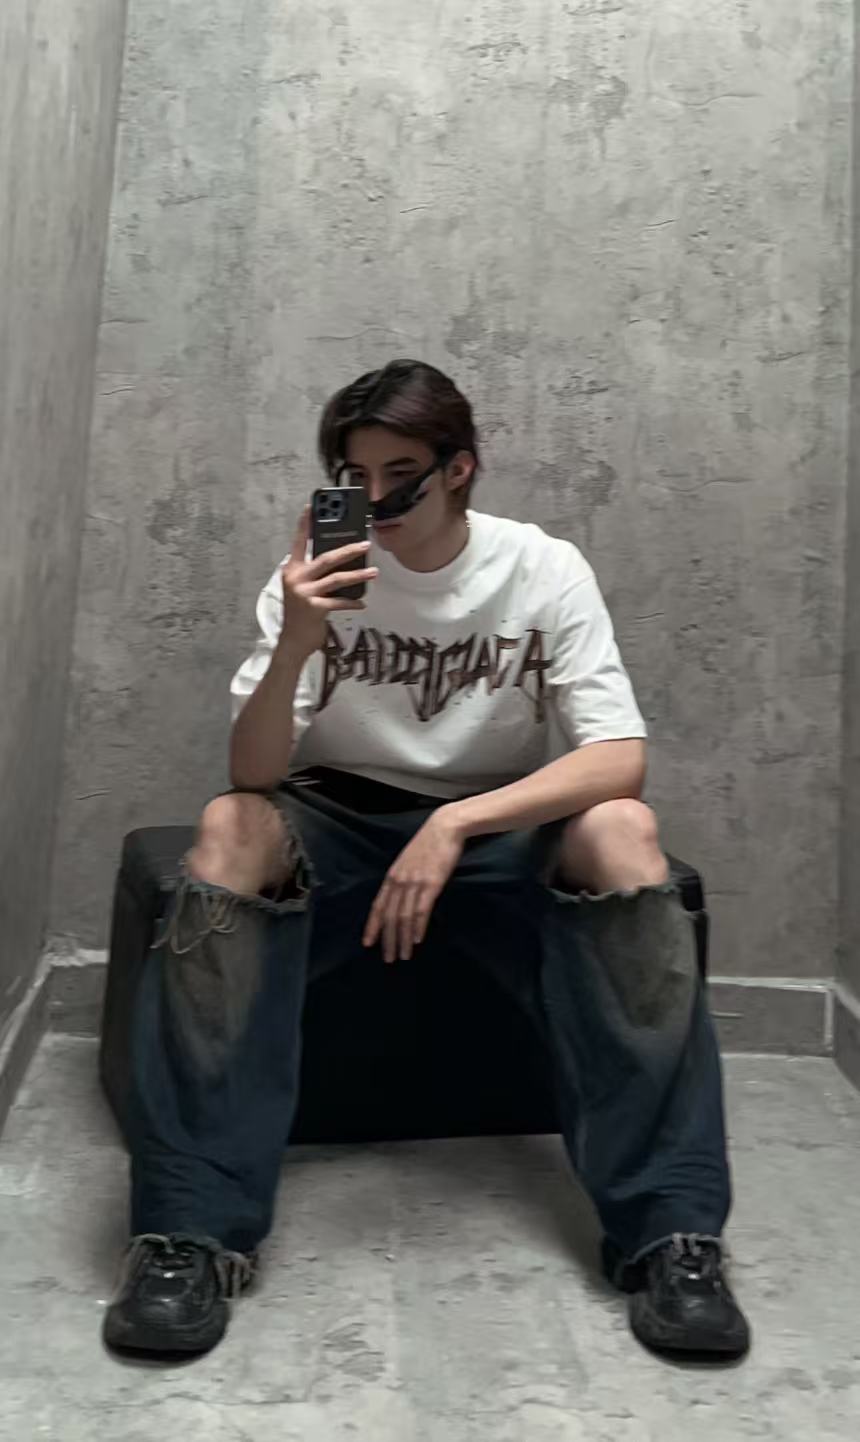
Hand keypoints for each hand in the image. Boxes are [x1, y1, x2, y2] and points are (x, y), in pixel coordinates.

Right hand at [278, 507, 377, 660]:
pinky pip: (339, 602)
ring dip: (358, 575)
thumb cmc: (301, 612)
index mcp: (292, 570)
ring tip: (373, 572)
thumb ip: (315, 574)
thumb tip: (341, 559)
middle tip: (365, 543)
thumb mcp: (302, 588)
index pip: (299, 542)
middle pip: (326, 558)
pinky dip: (352, 602)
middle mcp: (296, 578)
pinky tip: (362, 602)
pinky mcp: (314, 608)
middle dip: (348, 550)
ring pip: (336, 578)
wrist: (293, 640)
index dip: (305, 524)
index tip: (311, 507)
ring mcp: (304, 593)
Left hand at [363, 807, 465, 963]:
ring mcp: (414, 883)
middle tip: (388, 958)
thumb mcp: (408, 861)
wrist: (445, 827)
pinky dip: (418, 926)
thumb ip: (403, 879)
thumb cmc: (429, 844)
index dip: (372, 926)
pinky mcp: (431, 884)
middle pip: (389, 916)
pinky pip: (421, 909)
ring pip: (403, 917)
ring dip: (403, 939)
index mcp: (392, 876)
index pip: (377, 906)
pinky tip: (417, 939)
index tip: (368, 943)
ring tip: (404, 955)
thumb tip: (400, 897)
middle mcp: (399, 881)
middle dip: (387, 940)